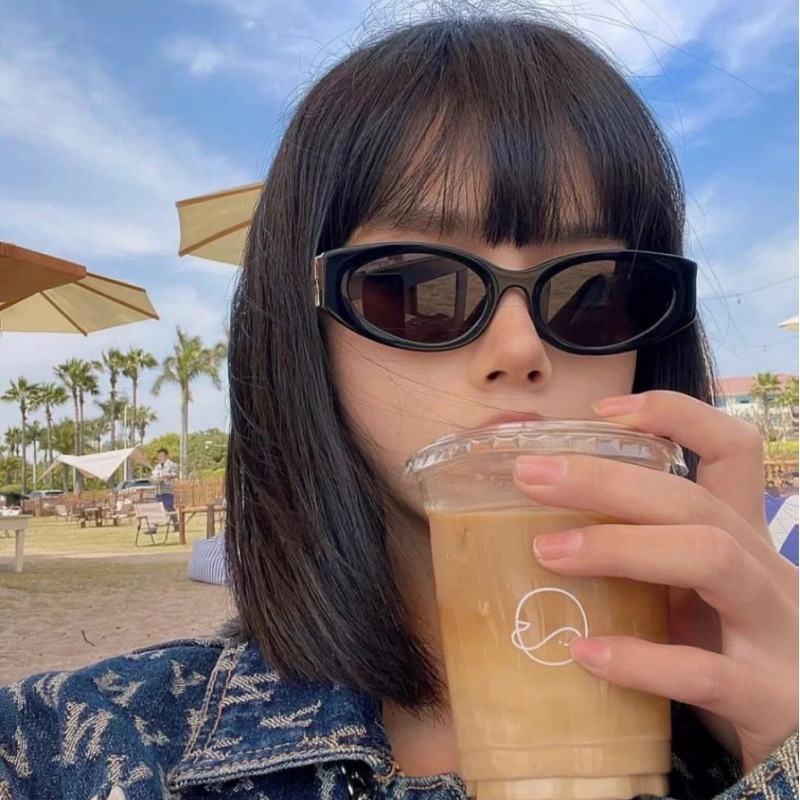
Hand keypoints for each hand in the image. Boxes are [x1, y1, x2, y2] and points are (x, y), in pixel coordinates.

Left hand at [513, 391, 798, 771]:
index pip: (733, 449)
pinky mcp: (769, 697)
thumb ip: (638, 556)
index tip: (600, 412)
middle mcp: (764, 571)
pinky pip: (705, 672)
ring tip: (547, 552)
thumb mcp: (687, 593)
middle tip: (530, 476)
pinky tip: (584, 652)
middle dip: (608, 481)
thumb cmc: (723, 652)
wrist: (796, 741)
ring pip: (711, 559)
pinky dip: (641, 659)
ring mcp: (775, 632)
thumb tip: (540, 524)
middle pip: (695, 500)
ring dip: (621, 548)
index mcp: (741, 538)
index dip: (676, 416)